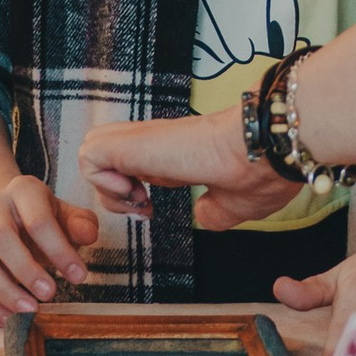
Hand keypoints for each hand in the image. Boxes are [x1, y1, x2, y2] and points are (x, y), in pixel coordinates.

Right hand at [0, 174, 100, 322]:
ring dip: (3, 292)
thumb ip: (80, 224)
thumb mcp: (67, 215)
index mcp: (23, 191)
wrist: (8, 215)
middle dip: (26, 271)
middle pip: (0, 238)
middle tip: (50, 294)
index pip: (38, 220)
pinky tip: (8, 320)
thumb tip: (88, 235)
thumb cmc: (45, 219)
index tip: (80, 277)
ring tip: (29, 312)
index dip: (59, 250)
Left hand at [80, 109, 277, 223]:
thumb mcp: (234, 206)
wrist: (265, 149)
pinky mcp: (133, 142)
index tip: (152, 212)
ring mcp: (143, 139)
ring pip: (91, 152)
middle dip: (112, 193)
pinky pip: (90, 156)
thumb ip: (213, 211)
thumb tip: (203, 216)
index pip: (130, 168)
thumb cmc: (260, 173)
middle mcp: (154, 144)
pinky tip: (135, 193)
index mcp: (173, 156)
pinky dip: (102, 181)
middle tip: (143, 208)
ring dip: (106, 189)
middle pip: (103, 159)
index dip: (130, 197)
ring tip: (140, 201)